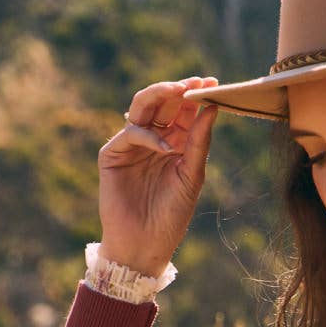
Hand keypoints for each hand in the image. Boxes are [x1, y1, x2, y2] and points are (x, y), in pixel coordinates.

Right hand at [97, 74, 220, 276]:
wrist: (144, 244)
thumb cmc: (171, 215)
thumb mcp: (192, 176)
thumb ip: (200, 142)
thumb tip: (212, 107)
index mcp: (175, 143)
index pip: (185, 111)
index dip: (197, 95)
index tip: (213, 82)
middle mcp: (153, 139)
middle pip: (164, 104)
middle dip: (179, 90)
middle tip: (195, 82)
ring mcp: (132, 145)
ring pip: (143, 108)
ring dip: (160, 95)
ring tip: (179, 91)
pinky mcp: (112, 154)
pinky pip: (131, 133)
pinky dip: (148, 136)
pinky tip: (166, 147)